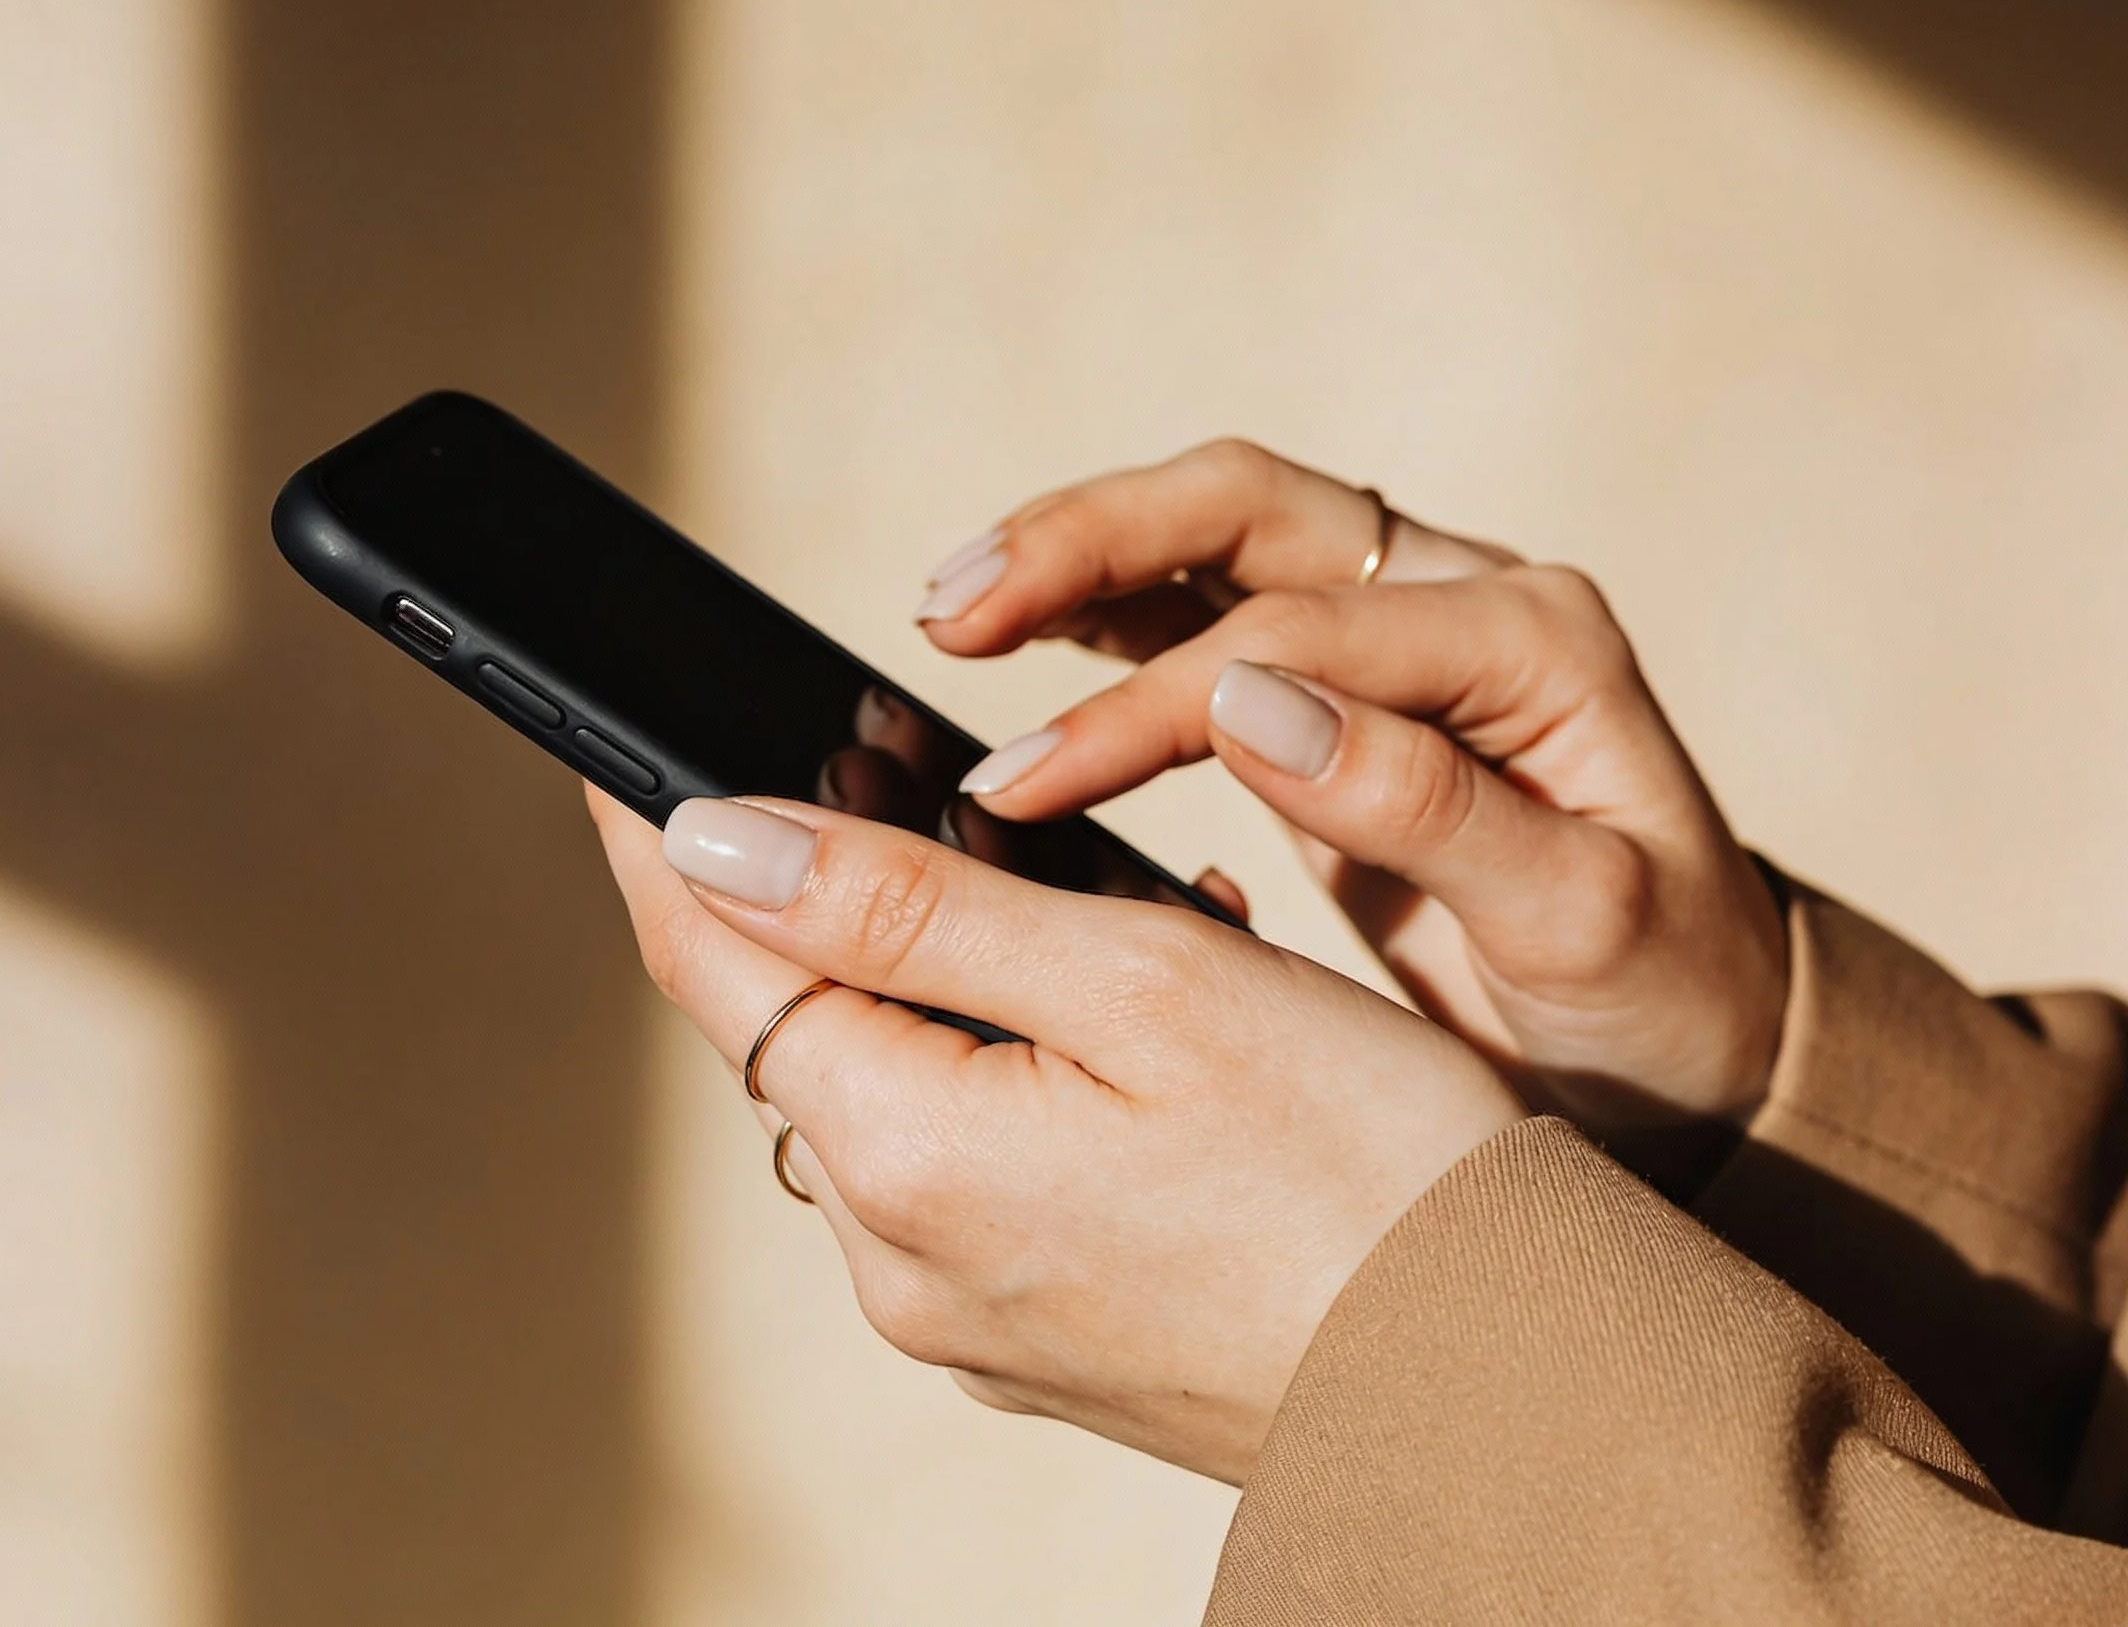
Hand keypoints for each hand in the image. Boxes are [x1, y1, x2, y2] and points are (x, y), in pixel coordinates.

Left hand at [589, 783, 1522, 1483]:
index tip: (616, 747)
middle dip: (827, 886)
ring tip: (1033, 862)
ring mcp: (976, 1315)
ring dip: (937, 970)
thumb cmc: (1367, 1165)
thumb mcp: (1138, 985)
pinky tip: (1108, 1007)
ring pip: (896, 1091)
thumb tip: (715, 842)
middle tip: (875, 748)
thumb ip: (910, 911)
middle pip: (804, 1028)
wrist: (1511, 1379)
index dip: (663, 839)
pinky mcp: (1046, 1336)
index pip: (716, 965)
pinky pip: (975, 1169)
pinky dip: (1007, 1065)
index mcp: (909, 1161)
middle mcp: (908, 1265)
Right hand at [916, 440, 1788, 1142]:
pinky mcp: (1340, 689)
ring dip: (1076, 560)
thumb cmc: (1656, 995)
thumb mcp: (1578, 924)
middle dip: (1089, 544)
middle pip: (1247, 507)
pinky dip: (1102, 619)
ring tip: (948, 613)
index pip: (1303, 632)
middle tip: (952, 612)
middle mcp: (1459, 600)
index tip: (1032, 780)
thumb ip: (1429, 810)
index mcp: (1531, 641)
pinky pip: (1201, 612)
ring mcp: (1395, 632)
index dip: (1157, 701)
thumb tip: (1247, 705)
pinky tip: (1010, 645)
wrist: (1695, 1038)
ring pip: (1211, 537)